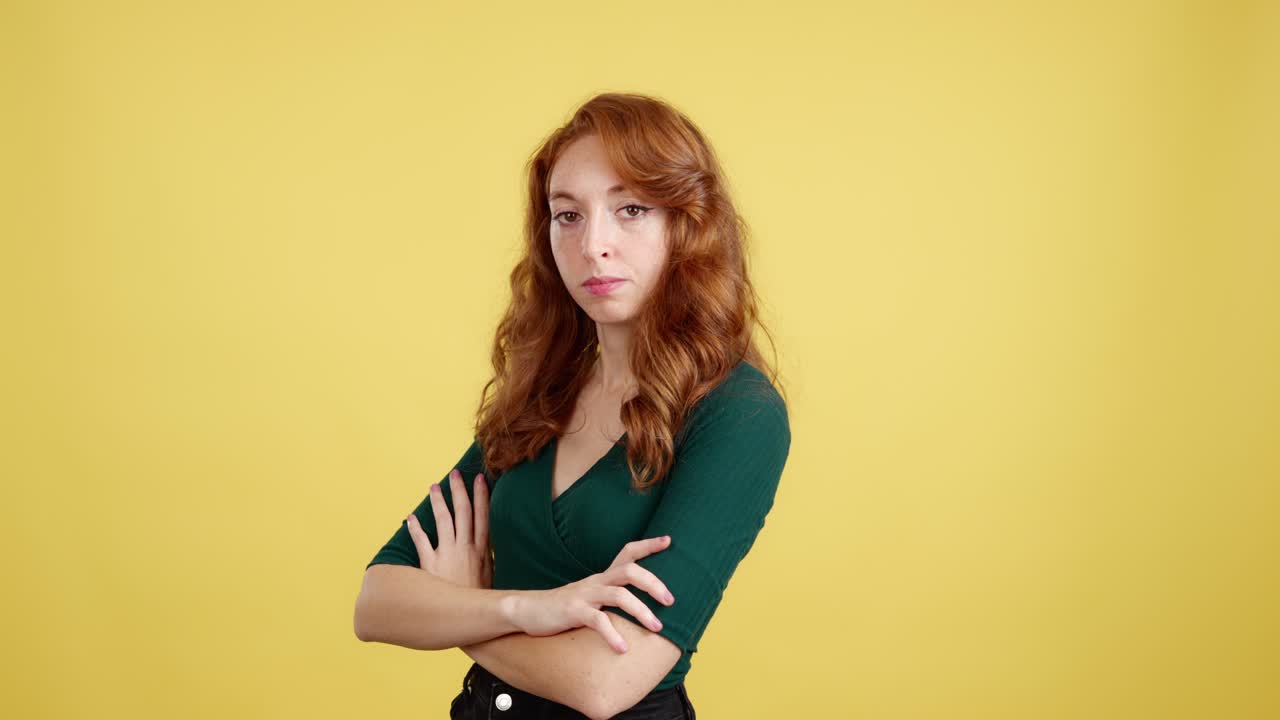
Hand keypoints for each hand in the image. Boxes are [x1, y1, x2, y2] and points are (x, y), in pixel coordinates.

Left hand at [405, 468, 492, 588]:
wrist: (470, 619)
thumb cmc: (480, 600)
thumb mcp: (491, 577)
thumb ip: (487, 559)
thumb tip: (488, 545)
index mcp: (482, 550)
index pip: (483, 516)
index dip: (481, 496)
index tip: (480, 479)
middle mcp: (466, 548)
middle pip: (463, 512)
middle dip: (460, 491)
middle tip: (456, 474)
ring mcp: (448, 555)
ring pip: (443, 521)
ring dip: (438, 502)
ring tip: (434, 486)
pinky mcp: (431, 566)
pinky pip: (421, 543)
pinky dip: (415, 529)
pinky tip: (410, 517)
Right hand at [509, 535, 675, 652]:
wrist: (526, 610)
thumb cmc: (563, 607)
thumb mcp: (589, 596)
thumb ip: (610, 596)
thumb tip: (637, 607)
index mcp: (602, 577)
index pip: (627, 553)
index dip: (647, 545)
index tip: (668, 540)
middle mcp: (596, 581)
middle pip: (630, 571)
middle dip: (654, 583)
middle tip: (670, 601)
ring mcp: (584, 595)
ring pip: (619, 595)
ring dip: (641, 611)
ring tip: (657, 628)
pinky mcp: (573, 611)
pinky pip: (597, 621)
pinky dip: (613, 635)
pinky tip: (623, 649)